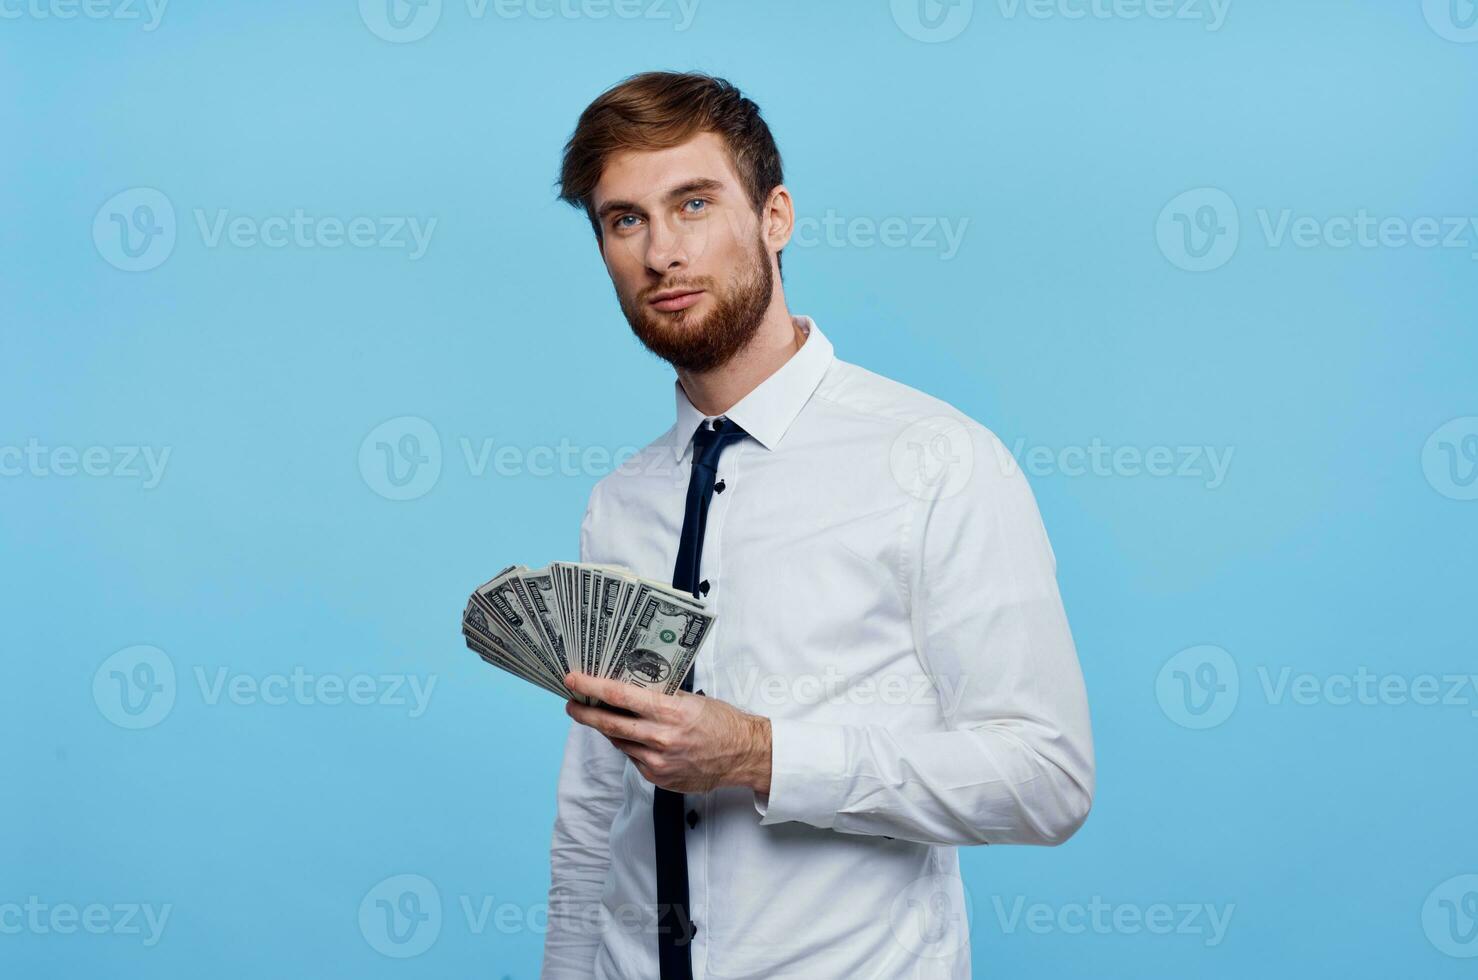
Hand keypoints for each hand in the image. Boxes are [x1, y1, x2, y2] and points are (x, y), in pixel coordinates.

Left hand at [563, 672, 771, 795]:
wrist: (742, 755)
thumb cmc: (720, 722)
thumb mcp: (691, 700)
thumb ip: (659, 697)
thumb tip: (627, 688)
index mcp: (669, 712)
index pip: (620, 696)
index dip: (592, 687)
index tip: (573, 680)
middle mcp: (660, 738)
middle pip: (609, 724)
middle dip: (584, 712)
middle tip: (571, 703)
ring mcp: (658, 762)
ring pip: (619, 742)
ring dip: (607, 728)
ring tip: (600, 716)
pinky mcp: (658, 777)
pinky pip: (633, 758)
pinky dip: (629, 745)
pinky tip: (634, 737)